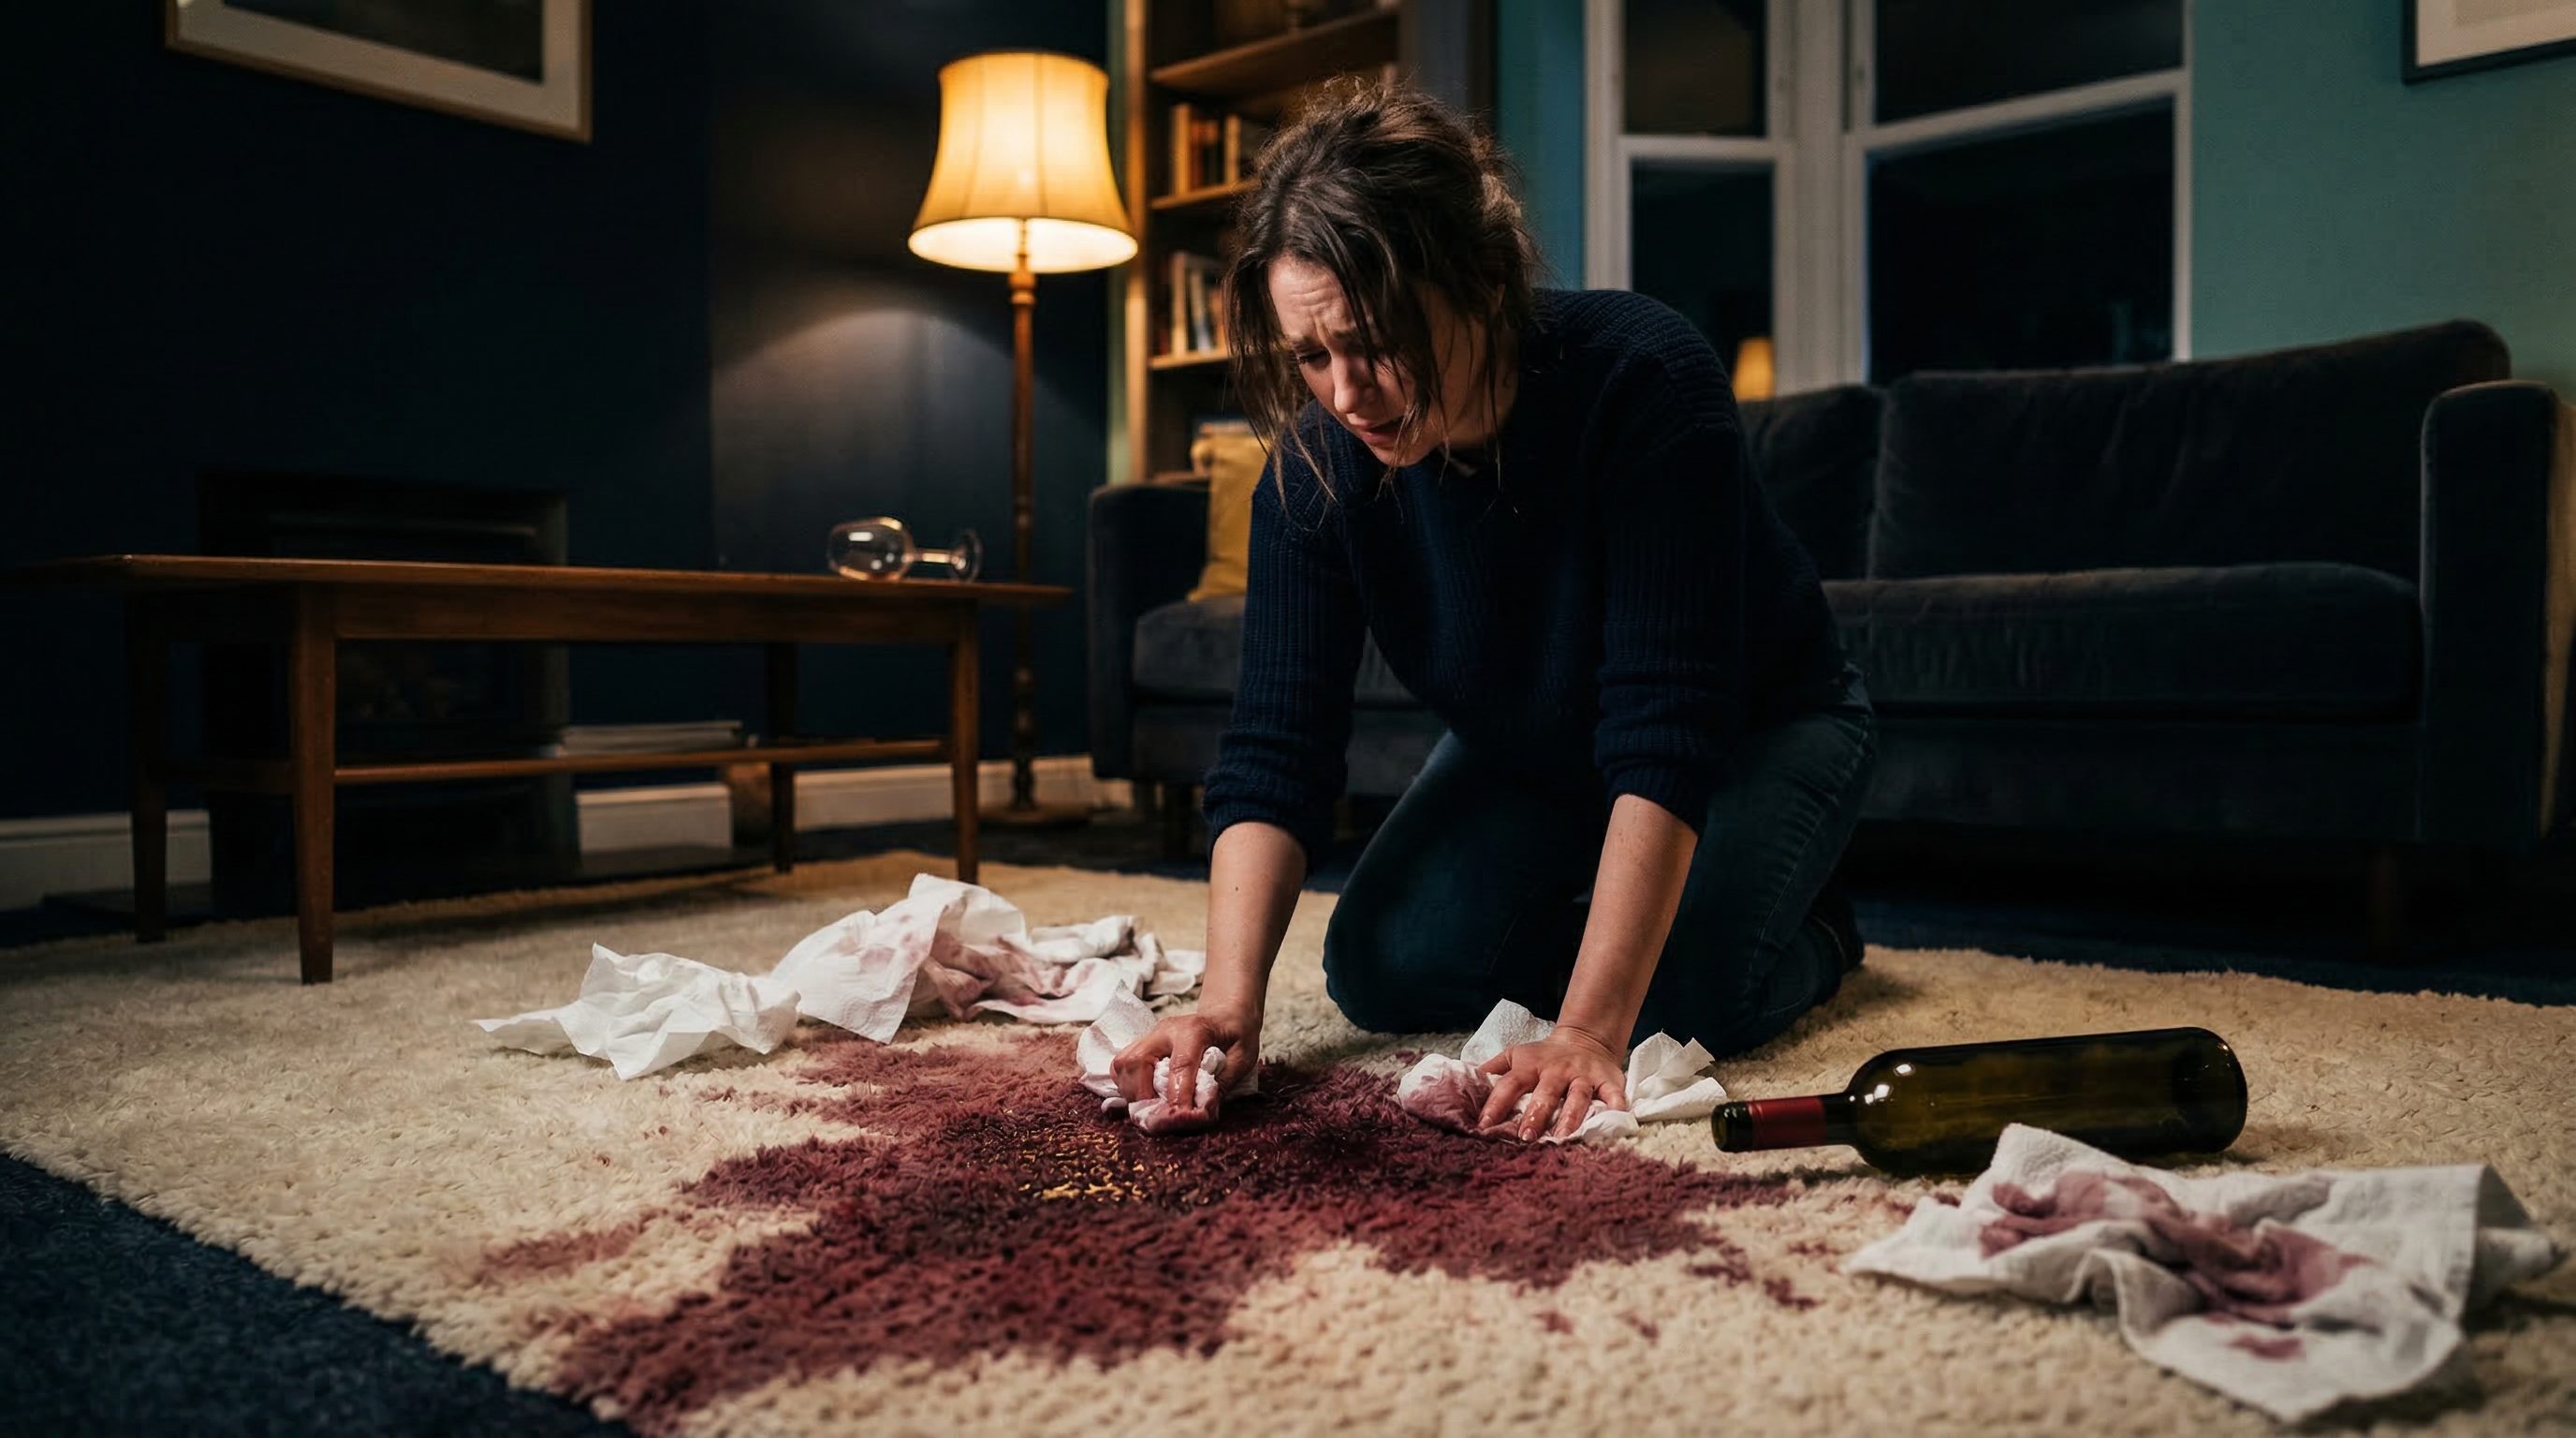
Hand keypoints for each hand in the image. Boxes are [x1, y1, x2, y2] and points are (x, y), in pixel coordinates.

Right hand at [1111, 1005, 1259, 1117]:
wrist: (1223, 1017)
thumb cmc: (1235, 1036)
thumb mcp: (1242, 1058)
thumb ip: (1222, 1084)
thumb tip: (1201, 1112)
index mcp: (1194, 1029)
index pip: (1180, 1064)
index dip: (1179, 1095)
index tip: (1182, 1117)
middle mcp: (1164, 1030)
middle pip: (1138, 1062)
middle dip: (1145, 1096)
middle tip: (1162, 1118)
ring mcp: (1149, 1037)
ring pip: (1123, 1064)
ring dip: (1133, 1094)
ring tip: (1152, 1111)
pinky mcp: (1140, 1046)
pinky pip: (1120, 1067)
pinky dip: (1126, 1087)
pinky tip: (1143, 1099)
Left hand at [1476, 1028, 1628, 1140]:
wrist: (1585, 1038)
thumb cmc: (1543, 1057)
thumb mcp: (1515, 1056)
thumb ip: (1492, 1071)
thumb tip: (1463, 1083)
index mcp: (1530, 1066)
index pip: (1509, 1084)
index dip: (1496, 1104)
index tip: (1483, 1125)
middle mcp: (1557, 1070)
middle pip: (1545, 1093)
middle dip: (1535, 1115)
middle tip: (1526, 1137)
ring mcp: (1583, 1075)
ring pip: (1577, 1096)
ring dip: (1571, 1116)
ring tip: (1563, 1137)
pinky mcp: (1607, 1079)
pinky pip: (1613, 1093)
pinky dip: (1617, 1104)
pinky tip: (1616, 1117)